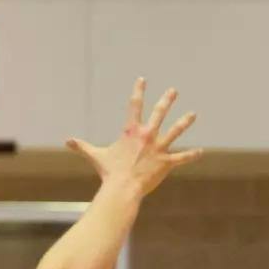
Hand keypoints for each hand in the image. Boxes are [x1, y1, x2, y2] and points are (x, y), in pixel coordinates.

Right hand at [66, 78, 201, 196]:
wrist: (122, 188)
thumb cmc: (109, 172)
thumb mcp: (95, 156)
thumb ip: (82, 146)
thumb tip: (67, 141)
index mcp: (131, 131)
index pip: (135, 105)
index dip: (138, 91)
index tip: (142, 79)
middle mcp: (147, 135)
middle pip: (159, 113)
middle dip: (167, 100)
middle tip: (173, 91)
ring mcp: (159, 148)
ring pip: (175, 131)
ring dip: (185, 122)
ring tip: (193, 114)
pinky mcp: (166, 162)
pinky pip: (182, 158)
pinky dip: (191, 156)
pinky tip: (201, 152)